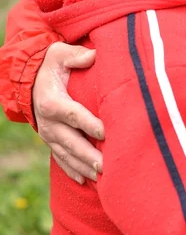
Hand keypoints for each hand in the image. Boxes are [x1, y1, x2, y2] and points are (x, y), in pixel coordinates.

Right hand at [33, 41, 103, 183]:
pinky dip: (72, 170)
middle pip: (71, 141)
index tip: (106, 133)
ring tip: (101, 178)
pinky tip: (85, 180)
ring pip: (66, 154)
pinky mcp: (50, 141)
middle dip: (88, 155)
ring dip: (83, 166)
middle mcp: (48, 122)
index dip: (89, 124)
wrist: (29, 78)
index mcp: (52, 101)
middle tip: (107, 166)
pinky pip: (60, 159)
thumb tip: (94, 55)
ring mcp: (48, 134)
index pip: (73, 115)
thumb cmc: (51, 64)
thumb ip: (77, 56)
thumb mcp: (60, 54)